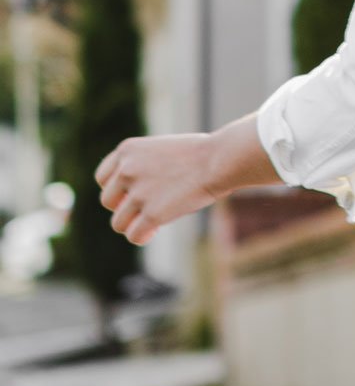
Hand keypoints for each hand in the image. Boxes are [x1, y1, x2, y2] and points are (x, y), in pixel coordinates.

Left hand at [95, 133, 218, 245]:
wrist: (221, 159)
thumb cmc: (202, 153)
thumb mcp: (162, 149)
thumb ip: (142, 166)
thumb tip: (132, 198)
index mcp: (128, 150)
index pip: (103, 178)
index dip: (117, 190)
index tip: (133, 195)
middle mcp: (127, 170)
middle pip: (108, 201)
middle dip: (125, 208)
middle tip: (146, 208)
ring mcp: (138, 193)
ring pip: (119, 222)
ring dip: (133, 224)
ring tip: (152, 223)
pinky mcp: (152, 213)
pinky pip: (134, 235)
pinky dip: (142, 236)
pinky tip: (153, 232)